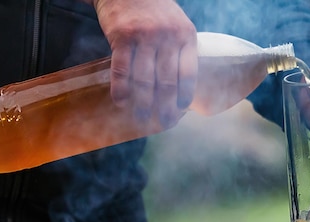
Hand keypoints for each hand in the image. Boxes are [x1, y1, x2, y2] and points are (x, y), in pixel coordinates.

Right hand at [90, 0, 197, 127]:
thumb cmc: (154, 11)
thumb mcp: (176, 25)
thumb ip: (178, 50)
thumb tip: (180, 89)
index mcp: (186, 35)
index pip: (189, 72)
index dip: (185, 95)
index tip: (181, 111)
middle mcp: (168, 36)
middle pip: (167, 81)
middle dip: (165, 106)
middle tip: (163, 122)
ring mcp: (145, 36)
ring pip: (144, 79)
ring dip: (143, 103)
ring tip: (142, 117)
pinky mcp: (122, 35)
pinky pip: (122, 69)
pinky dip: (121, 89)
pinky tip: (121, 101)